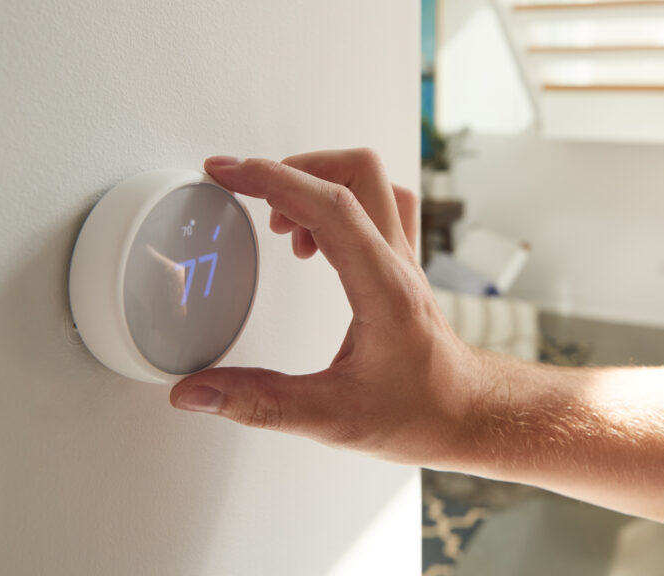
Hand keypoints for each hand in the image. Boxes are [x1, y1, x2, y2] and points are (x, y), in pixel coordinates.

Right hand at [170, 149, 484, 465]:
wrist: (467, 413)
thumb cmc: (420, 412)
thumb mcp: (332, 419)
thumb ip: (260, 403)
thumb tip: (196, 392)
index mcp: (384, 289)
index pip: (332, 206)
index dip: (274, 179)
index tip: (227, 172)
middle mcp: (397, 263)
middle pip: (356, 172)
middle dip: (294, 168)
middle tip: (247, 189)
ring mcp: (402, 259)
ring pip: (369, 182)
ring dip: (315, 183)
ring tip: (278, 225)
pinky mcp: (398, 266)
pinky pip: (373, 206)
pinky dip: (332, 204)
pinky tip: (308, 239)